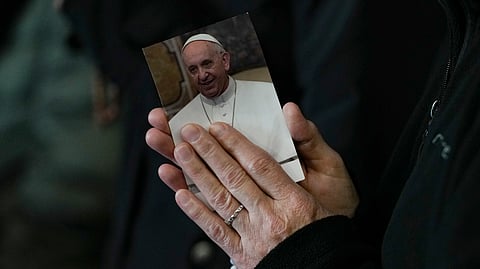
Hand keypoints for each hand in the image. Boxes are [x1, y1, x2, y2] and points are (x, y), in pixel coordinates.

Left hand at [145, 103, 357, 268]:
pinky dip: (197, 212)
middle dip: (208, 152)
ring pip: (221, 201)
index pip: (259, 165)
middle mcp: (271, 218)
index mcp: (294, 200)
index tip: (217, 127)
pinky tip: (180, 194)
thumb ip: (310, 143)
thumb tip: (290, 110)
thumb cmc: (327, 224)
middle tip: (189, 131)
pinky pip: (216, 231)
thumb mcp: (332, 180)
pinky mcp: (243, 254)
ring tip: (179, 153)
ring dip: (197, 175)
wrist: (326, 267)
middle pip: (234, 179)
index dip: (235, 144)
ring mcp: (254, 237)